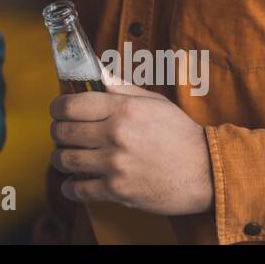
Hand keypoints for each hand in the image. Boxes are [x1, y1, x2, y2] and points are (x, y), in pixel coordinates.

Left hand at [49, 75, 213, 215]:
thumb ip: (122, 87)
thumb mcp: (154, 102)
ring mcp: (115, 164)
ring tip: (67, 157)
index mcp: (122, 109)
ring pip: (65, 160)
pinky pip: (78, 189)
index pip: (70, 105)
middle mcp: (114, 134)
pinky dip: (70, 187)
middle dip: (57, 132)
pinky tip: (73, 183)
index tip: (57, 112)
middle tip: (62, 135)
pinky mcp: (118, 190)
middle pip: (62, 132)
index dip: (57, 108)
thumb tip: (99, 73)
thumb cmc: (181, 134)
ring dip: (61, 158)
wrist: (207, 171)